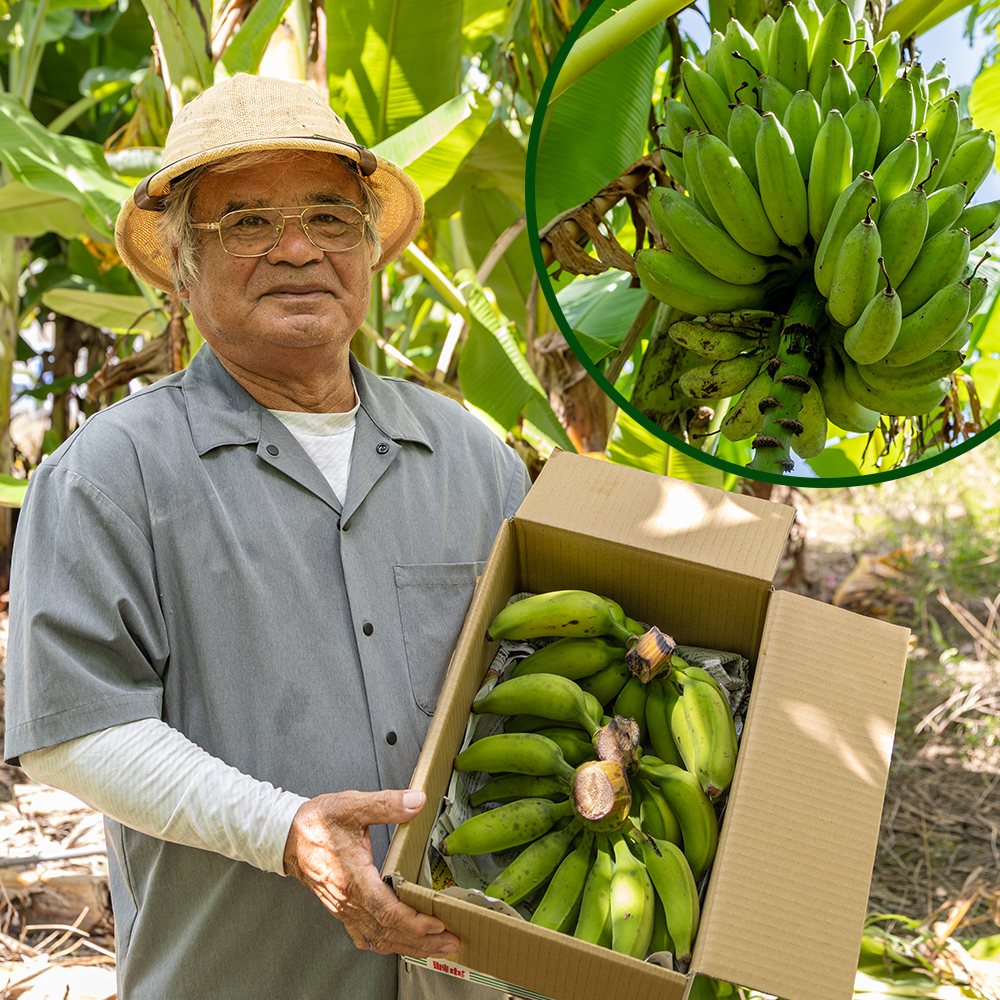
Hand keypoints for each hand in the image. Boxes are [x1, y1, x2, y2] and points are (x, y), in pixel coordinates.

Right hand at [283, 788, 460, 958]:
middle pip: (388, 932)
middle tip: (450, 942)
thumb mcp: (352, 805)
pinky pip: (365, 935)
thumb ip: (386, 804)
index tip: (437, 924)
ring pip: (378, 938)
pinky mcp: (341, 908)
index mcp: (352, 878)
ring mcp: (343, 908)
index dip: (414, 923)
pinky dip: (387, 943)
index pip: (386, 911)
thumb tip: (416, 801)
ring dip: (409, 945)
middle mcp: (348, 900)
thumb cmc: (316, 822)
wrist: (287, 835)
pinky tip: (400, 942)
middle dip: (422, 940)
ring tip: (435, 945)